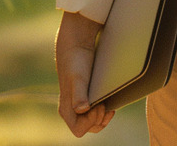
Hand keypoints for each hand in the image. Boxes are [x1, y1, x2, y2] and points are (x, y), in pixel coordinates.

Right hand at [56, 10, 114, 136]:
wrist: (76, 47)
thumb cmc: (76, 62)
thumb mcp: (78, 78)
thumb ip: (79, 94)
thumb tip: (82, 109)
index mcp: (66, 109)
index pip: (79, 130)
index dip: (91, 122)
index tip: (99, 105)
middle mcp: (71, 110)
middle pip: (88, 129)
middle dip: (99, 120)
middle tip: (105, 105)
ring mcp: (78, 105)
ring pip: (93, 123)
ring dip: (103, 117)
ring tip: (109, 105)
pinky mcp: (86, 98)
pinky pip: (95, 113)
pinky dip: (104, 112)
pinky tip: (110, 103)